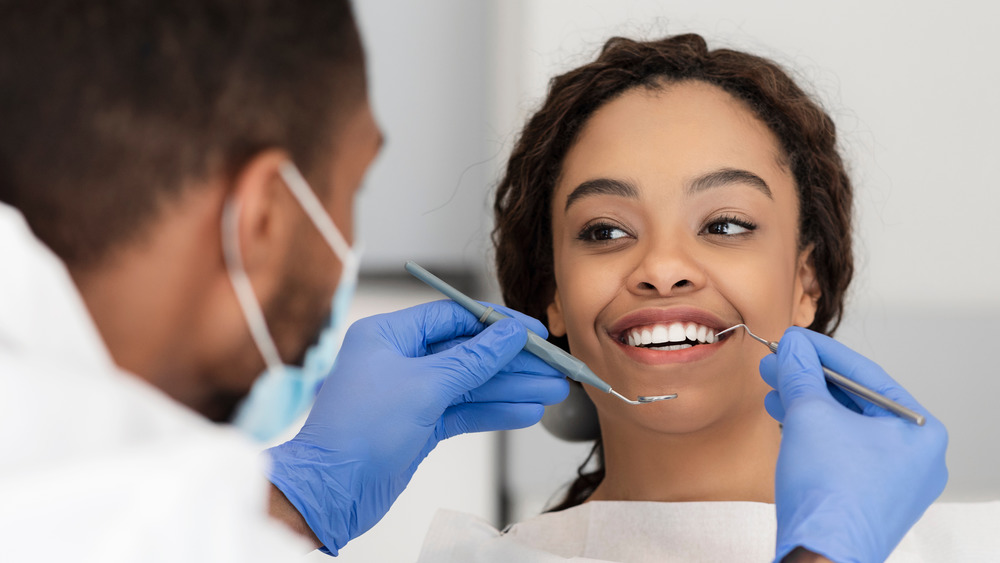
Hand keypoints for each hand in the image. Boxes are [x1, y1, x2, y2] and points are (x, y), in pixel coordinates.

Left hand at [265, 300, 568, 553]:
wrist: (329, 493)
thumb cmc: (358, 431)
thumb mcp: (424, 387)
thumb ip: (473, 359)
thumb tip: (510, 334)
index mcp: (389, 335)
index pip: (455, 318)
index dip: (499, 323)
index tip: (535, 331)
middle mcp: (399, 359)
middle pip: (469, 353)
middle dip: (512, 362)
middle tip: (553, 367)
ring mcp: (410, 394)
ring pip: (471, 385)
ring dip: (511, 389)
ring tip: (553, 392)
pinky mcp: (418, 425)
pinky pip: (464, 411)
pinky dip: (494, 412)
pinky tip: (526, 412)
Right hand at [759, 327, 947, 562]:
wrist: (821, 556)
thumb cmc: (829, 494)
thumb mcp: (809, 415)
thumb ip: (801, 373)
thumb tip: (792, 347)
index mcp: (920, 432)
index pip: (865, 375)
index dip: (822, 352)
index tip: (794, 339)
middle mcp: (916, 457)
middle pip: (855, 402)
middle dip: (809, 381)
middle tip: (777, 363)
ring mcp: (895, 482)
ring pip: (846, 428)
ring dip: (807, 406)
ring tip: (774, 390)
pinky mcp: (870, 499)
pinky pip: (844, 453)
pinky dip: (815, 435)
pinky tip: (786, 422)